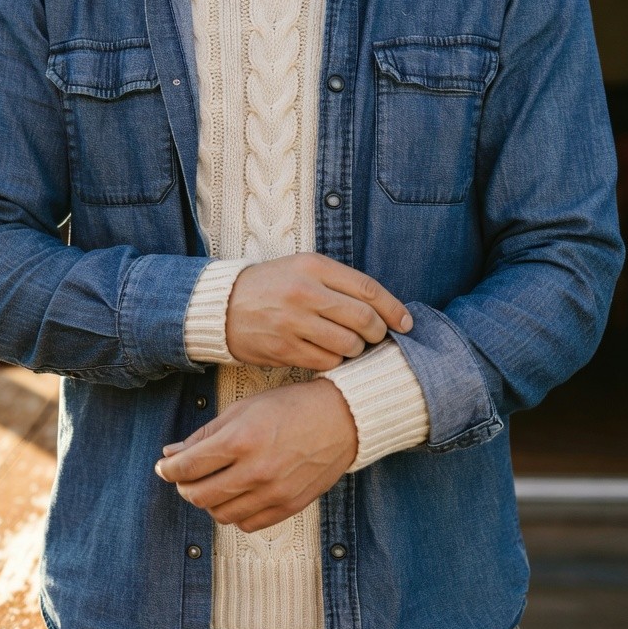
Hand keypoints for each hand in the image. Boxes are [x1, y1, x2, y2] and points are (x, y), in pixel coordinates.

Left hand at [154, 379, 356, 532]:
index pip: (188, 467)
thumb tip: (171, 455)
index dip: (169, 470)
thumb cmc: (291, 407)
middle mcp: (256, 470)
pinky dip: (235, 514)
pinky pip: (247, 524)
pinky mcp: (289, 506)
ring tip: (214, 485)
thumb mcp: (243, 409)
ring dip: (209, 502)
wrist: (342, 419)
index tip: (166, 467)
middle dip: (185, 488)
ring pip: (221, 514)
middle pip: (199, 496)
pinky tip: (237, 496)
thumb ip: (205, 435)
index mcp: (241, 440)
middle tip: (186, 478)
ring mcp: (274, 492)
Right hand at [225, 252, 411, 369]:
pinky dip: (334, 361)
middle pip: (364, 320)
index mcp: (314, 267)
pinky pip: (327, 362)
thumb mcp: (303, 269)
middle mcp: (305, 292)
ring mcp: (293, 322)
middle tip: (376, 337)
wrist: (221, 306)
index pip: (368, 289)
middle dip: (378, 333)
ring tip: (348, 345)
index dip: (393, 309)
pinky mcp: (284, 348)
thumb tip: (383, 309)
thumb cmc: (270, 287)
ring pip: (349, 345)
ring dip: (356, 350)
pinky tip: (327, 354)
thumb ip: (340, 283)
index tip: (406, 322)